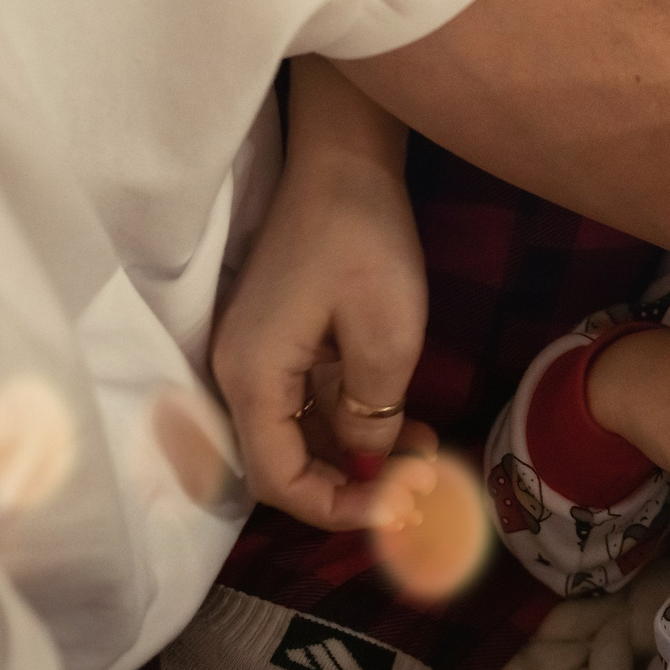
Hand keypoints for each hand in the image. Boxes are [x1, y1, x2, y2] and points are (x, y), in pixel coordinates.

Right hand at [211, 95, 433, 530]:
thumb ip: (373, 410)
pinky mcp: (282, 340)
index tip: (397, 508)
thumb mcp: (387, 332)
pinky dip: (353, 421)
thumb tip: (369, 457)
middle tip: (421, 488)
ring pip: (302, 435)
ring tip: (428, 460)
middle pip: (284, 462)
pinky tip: (410, 427)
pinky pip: (309, 401)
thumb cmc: (362, 237)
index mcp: (252, 376)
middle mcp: (241, 373)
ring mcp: (259, 356)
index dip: (334, 507)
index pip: (277, 478)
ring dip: (359, 456)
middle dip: (351, 486)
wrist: (344, 161)